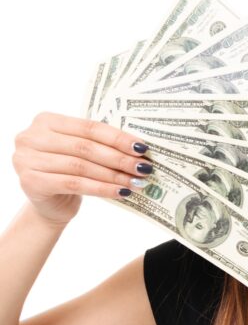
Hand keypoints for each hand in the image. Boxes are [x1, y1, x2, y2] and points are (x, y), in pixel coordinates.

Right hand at [12, 113, 151, 225]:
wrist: (48, 204)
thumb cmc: (69, 171)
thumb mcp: (80, 151)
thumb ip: (98, 143)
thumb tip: (138, 148)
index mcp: (46, 120)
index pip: (89, 127)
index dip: (118, 138)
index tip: (142, 148)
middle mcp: (31, 137)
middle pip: (85, 147)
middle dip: (119, 158)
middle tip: (143, 167)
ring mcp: (26, 159)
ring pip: (81, 167)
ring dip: (113, 175)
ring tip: (136, 182)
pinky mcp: (30, 182)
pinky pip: (74, 184)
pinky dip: (101, 188)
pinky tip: (121, 192)